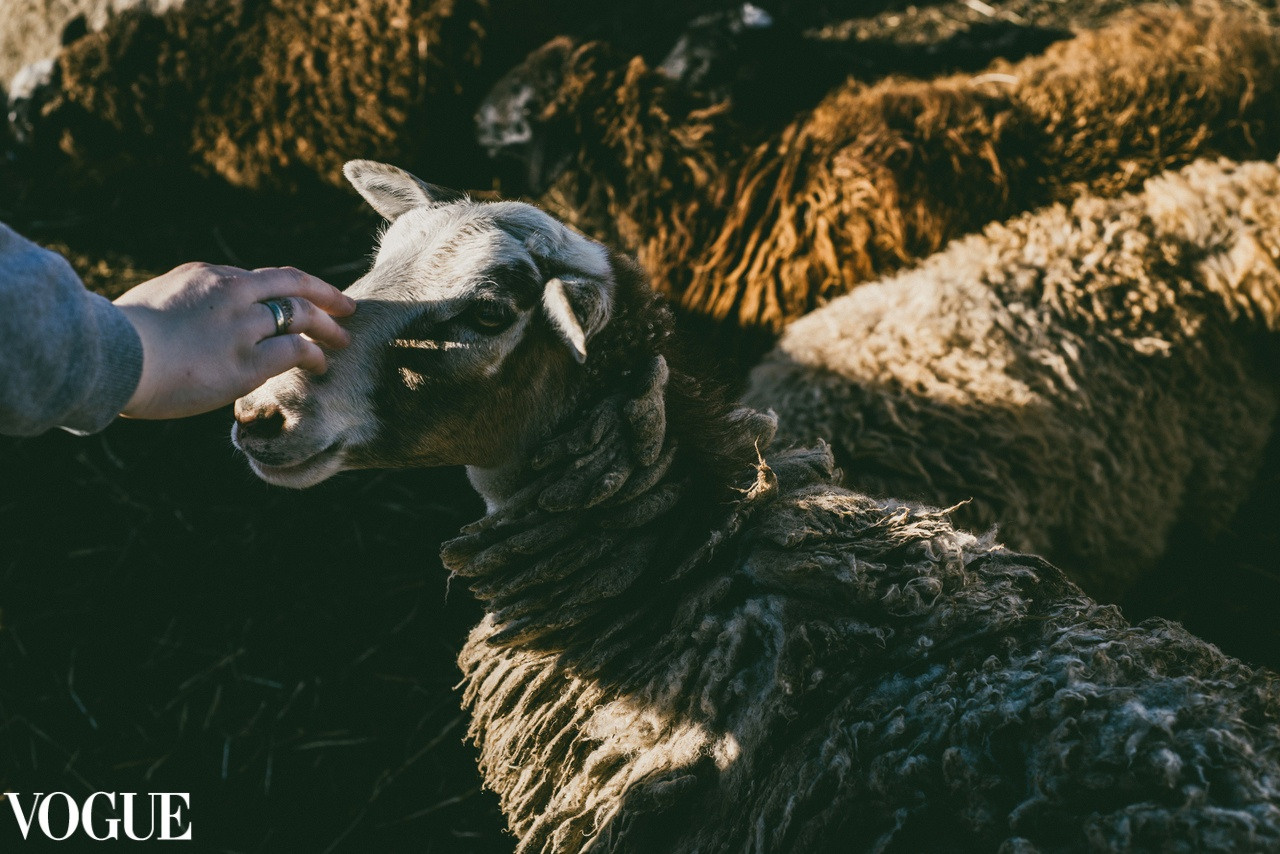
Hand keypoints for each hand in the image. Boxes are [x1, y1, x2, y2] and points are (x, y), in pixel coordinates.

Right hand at [114, 263, 356, 419]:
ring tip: (343, 341)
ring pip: (302, 317)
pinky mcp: (248, 361)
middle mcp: (232, 294)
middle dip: (326, 295)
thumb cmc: (120, 338)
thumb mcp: (156, 303)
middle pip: (294, 284)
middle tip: (348, 306)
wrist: (111, 354)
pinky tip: (322, 367)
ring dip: (329, 329)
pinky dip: (314, 357)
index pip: (261, 279)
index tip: (305, 296)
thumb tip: (196, 321)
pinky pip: (296, 352)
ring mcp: (243, 326)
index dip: (290, 288)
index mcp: (208, 277)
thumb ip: (187, 305)